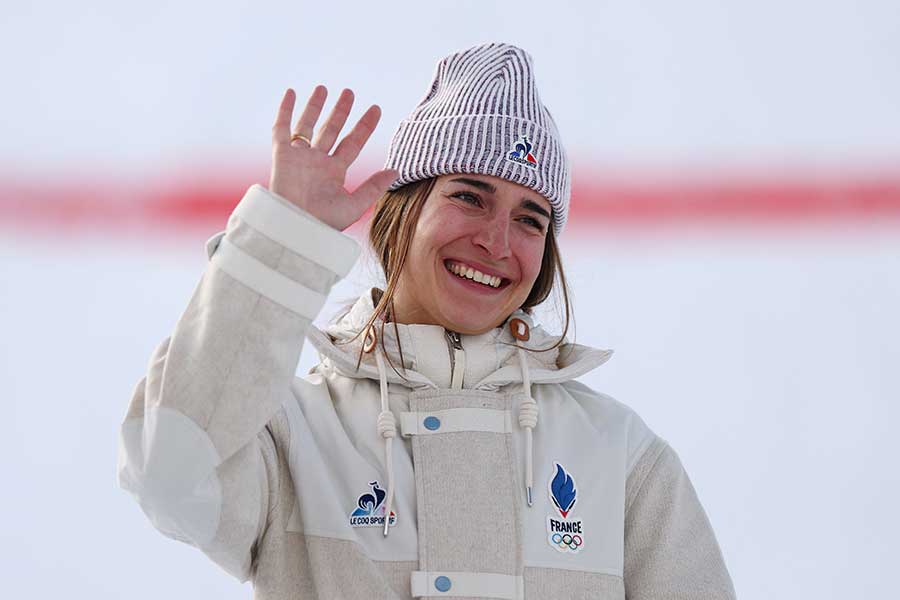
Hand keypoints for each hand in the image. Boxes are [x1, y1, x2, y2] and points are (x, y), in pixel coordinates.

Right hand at [268, 86, 398, 230]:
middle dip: (340, 111)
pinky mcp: (282, 156)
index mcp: (335, 172)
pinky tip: (291, 93)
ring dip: (315, 107)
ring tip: (324, 88)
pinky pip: (282, 128)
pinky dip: (285, 110)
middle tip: (349, 92)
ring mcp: (299, 157)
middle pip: (331, 130)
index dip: (364, 126)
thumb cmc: (325, 222)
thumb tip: (396, 170)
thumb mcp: (355, 204)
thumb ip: (374, 186)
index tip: (376, 109)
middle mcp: (318, 162)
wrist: (296, 227)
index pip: (353, 143)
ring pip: (308, 125)